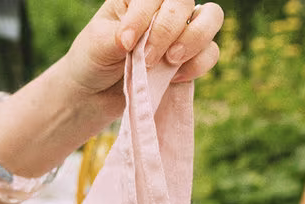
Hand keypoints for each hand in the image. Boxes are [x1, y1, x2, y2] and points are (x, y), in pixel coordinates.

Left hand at [62, 0, 223, 106]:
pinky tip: (174, 77)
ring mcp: (182, 31)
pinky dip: (197, 65)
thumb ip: (116, 37)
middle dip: (169, 29)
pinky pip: (211, 53)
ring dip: (193, 40)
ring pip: (211, 18)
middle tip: (147, 58)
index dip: (143, 15)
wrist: (96, 93)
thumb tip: (137, 38)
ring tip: (170, 61)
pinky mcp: (191, 58)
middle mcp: (164, 8)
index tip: (125, 43)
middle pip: (185, 0)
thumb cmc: (93, 60)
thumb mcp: (96, 45)